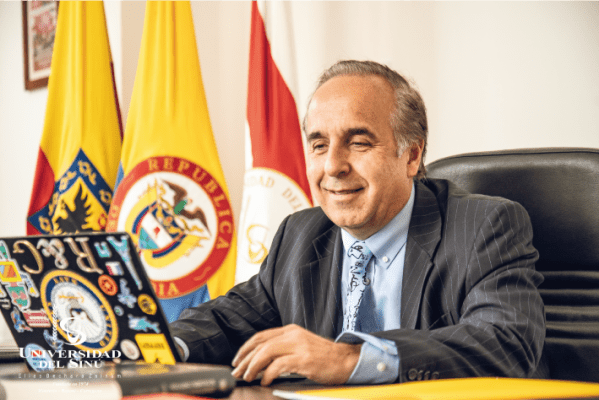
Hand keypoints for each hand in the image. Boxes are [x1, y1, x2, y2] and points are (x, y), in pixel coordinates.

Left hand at [231, 324, 360, 385]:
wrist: (346, 360)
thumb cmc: (323, 357)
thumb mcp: (301, 346)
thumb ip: (283, 349)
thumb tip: (260, 362)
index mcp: (290, 330)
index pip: (261, 336)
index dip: (245, 348)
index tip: (237, 360)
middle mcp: (293, 335)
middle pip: (260, 344)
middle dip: (245, 360)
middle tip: (238, 373)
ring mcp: (299, 346)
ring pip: (266, 352)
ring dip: (253, 366)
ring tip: (248, 377)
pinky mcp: (304, 359)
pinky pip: (279, 365)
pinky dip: (268, 374)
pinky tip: (265, 381)